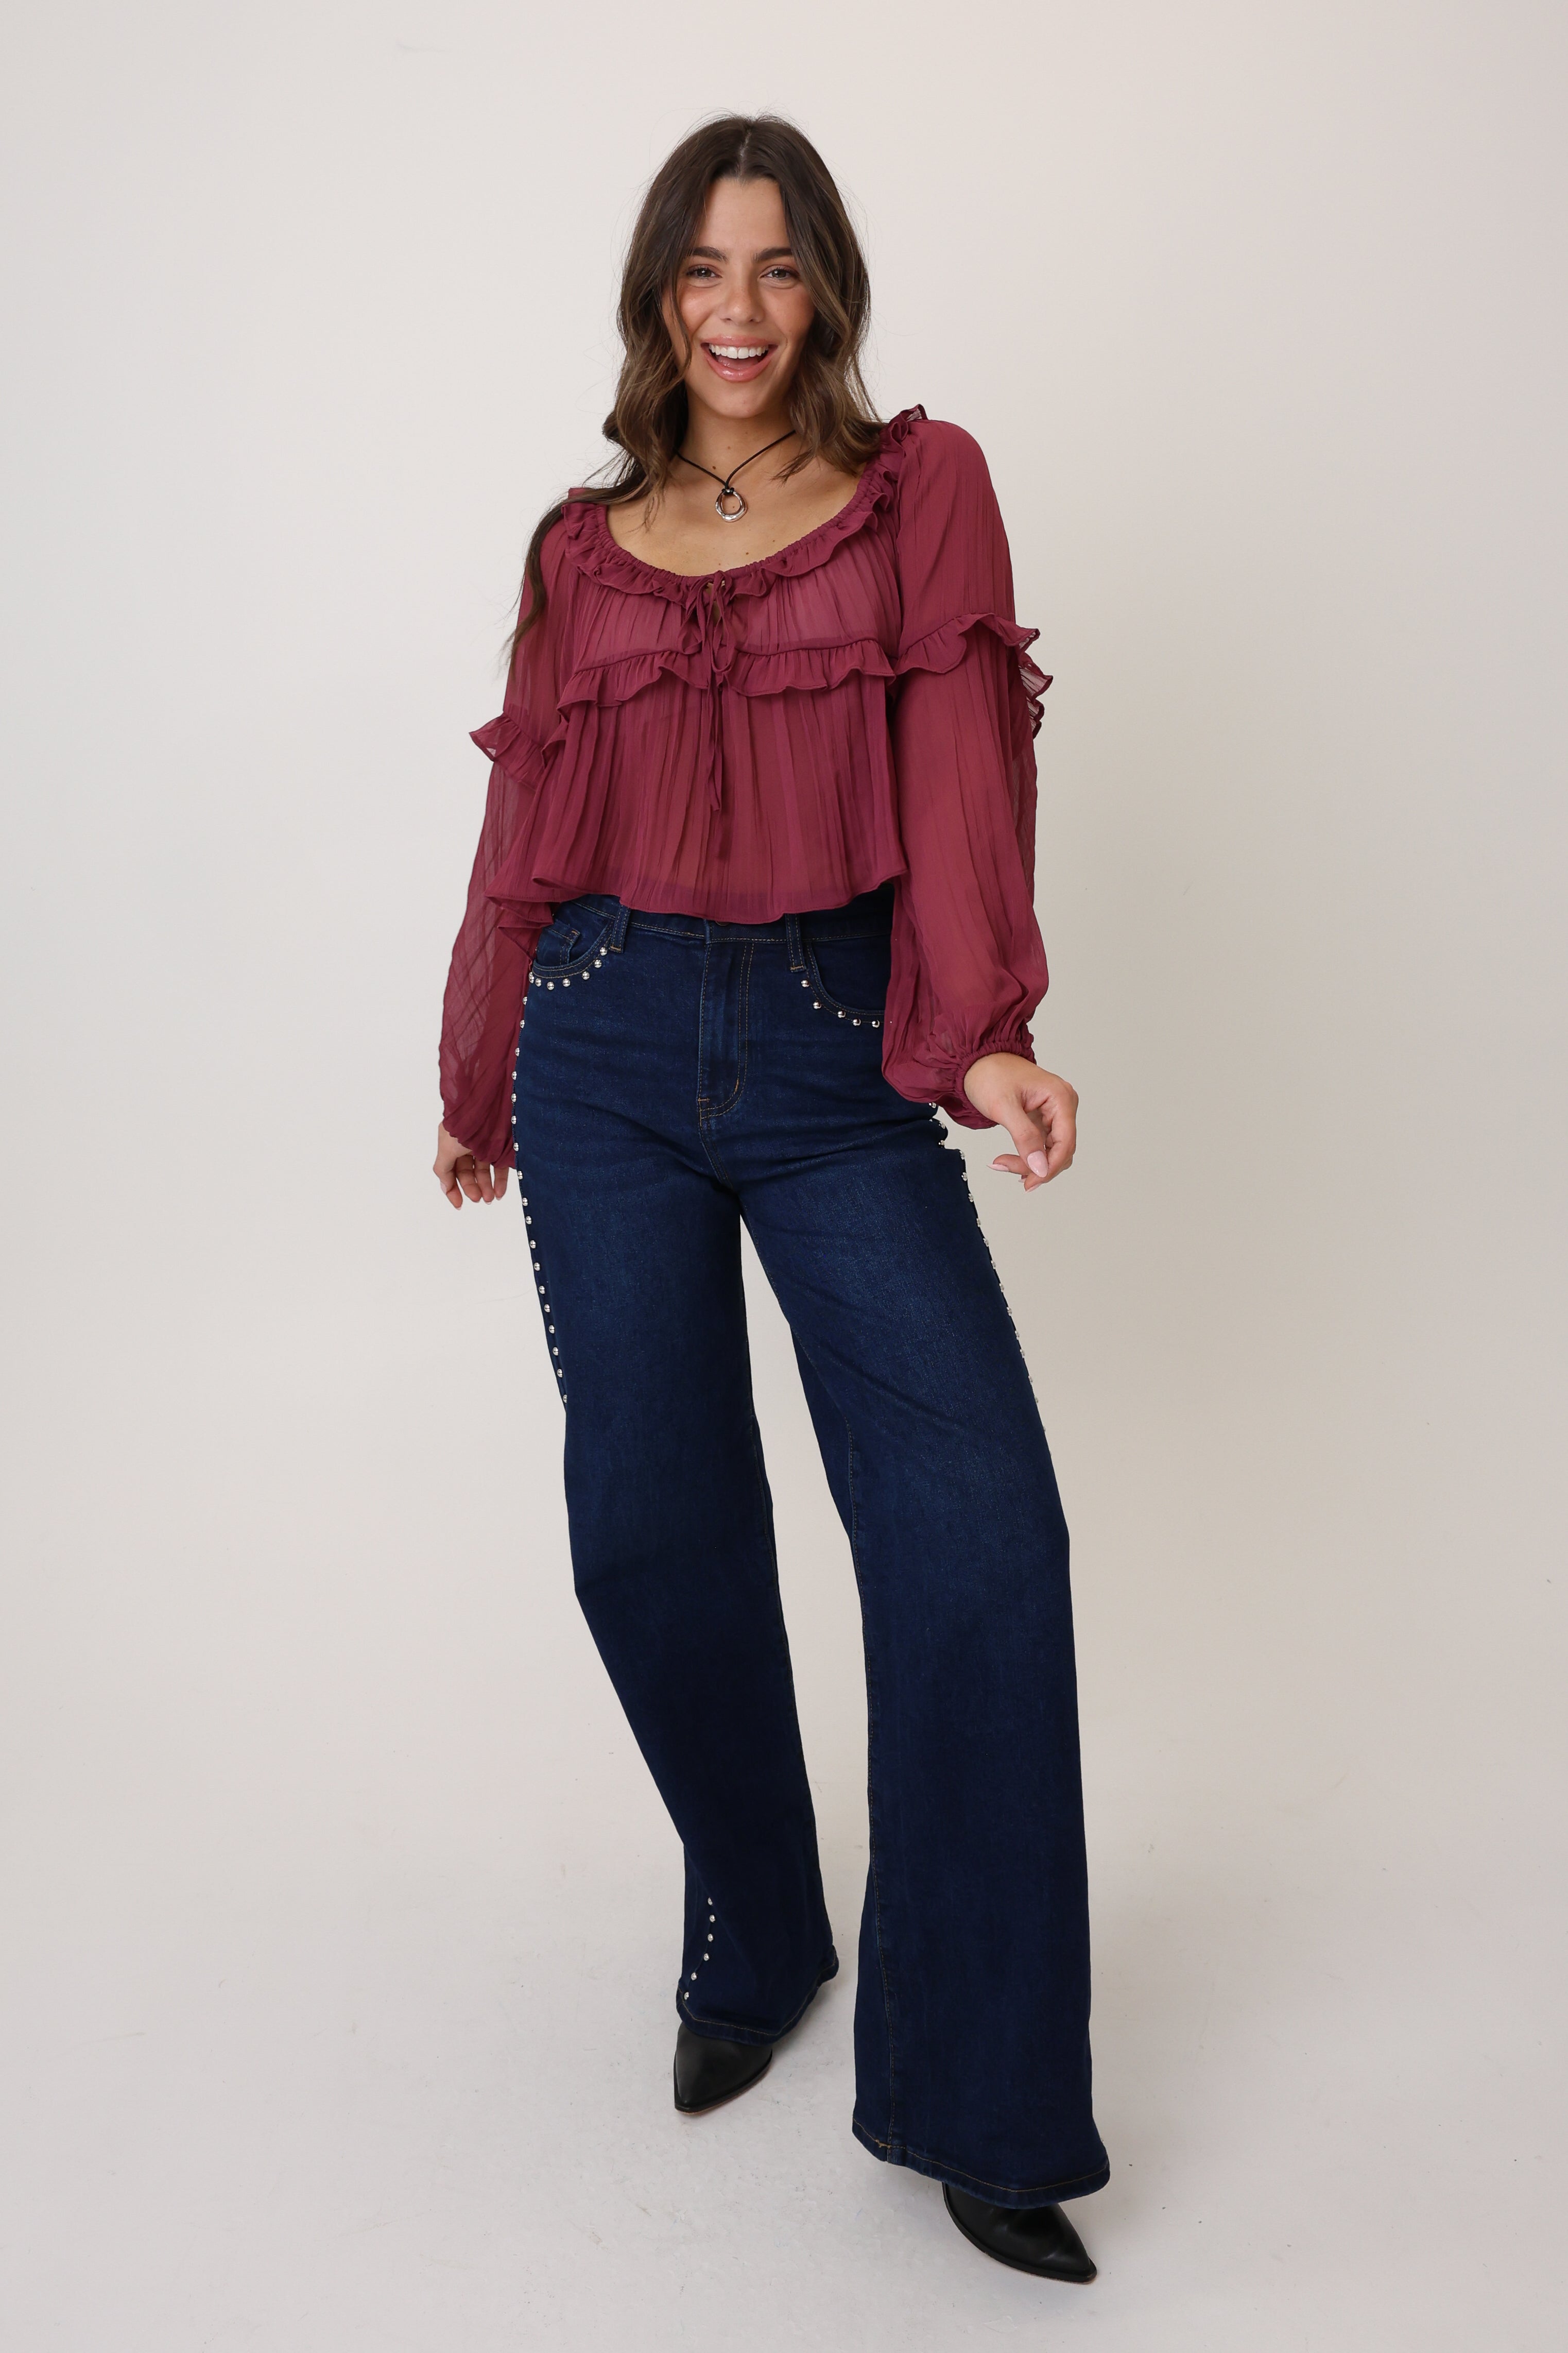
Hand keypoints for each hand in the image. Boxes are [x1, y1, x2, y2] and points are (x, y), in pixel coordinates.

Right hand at [434, 1122, 508, 1208]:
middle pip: (468, 1172)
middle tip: (479, 1199)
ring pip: (485, 1171)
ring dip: (486, 1187)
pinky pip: (501, 1166)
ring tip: (490, 1199)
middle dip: (472, 1187)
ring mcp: (486, 1144)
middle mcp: (467, 1143)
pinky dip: (500, 1181)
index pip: (450, 1170)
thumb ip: (443, 1169)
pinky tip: (500, 1193)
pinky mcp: (503, 1145)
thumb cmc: (464, 1125)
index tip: (459, 1204)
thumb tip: (444, 1187)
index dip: (453, 1188)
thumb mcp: (447, 1148)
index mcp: (451, 1142)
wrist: (489, 1105)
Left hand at [962, 1053, 1077, 1192]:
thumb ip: (1024, 1137)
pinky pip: (1042, 1146)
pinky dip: (1027, 1156)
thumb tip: (1040, 1167)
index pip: (1066, 1142)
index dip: (1050, 1167)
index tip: (1030, 1182)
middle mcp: (1063, 1105)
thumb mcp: (1004, 1107)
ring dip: (1030, 1163)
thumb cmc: (990, 1074)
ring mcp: (1055, 1113)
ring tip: (1001, 1163)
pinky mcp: (1044, 1119)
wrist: (977, 1061)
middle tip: (1004, 1167)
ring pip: (1052, 1152)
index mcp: (1061, 1097)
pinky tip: (1009, 1160)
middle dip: (1035, 1166)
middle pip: (1061, 1150)